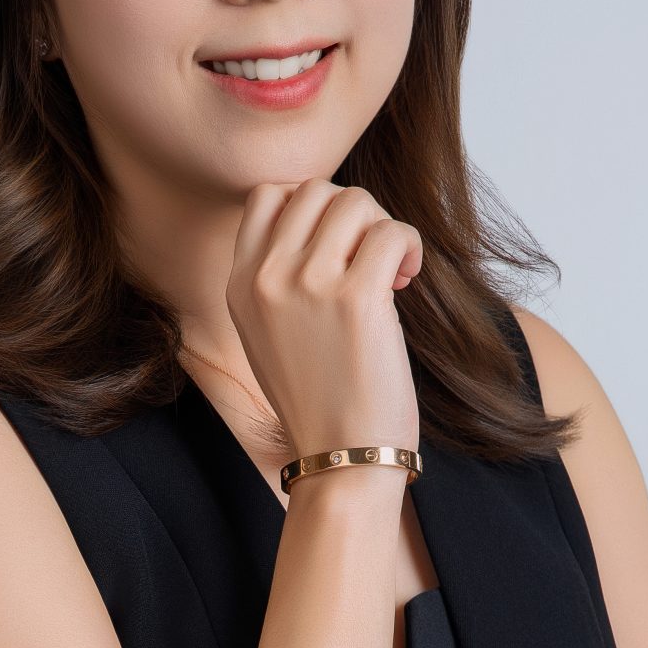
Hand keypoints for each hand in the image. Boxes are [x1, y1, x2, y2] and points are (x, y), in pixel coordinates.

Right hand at [226, 179, 422, 458]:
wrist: (340, 458)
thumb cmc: (319, 401)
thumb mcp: (269, 335)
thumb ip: (278, 278)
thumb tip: (323, 220)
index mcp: (239, 285)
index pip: (268, 195)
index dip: (313, 207)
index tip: (336, 246)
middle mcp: (265, 279)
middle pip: (316, 190)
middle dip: (354, 216)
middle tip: (370, 261)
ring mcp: (307, 285)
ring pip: (356, 202)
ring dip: (384, 229)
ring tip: (391, 273)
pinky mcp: (355, 298)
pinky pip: (392, 232)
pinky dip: (409, 247)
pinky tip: (406, 281)